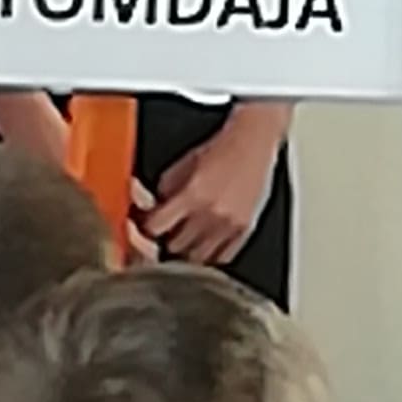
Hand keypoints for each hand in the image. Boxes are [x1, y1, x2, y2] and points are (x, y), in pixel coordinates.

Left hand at [147, 114, 280, 265]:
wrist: (253, 143)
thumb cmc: (221, 149)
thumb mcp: (182, 165)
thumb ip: (164, 190)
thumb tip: (150, 211)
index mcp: (192, 195)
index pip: (157, 228)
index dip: (147, 229)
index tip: (148, 228)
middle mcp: (211, 213)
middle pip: (175, 246)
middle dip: (167, 240)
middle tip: (167, 233)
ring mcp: (229, 225)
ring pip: (197, 258)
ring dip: (187, 251)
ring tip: (186, 240)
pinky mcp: (245, 230)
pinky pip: (222, 258)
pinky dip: (210, 255)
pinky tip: (205, 244)